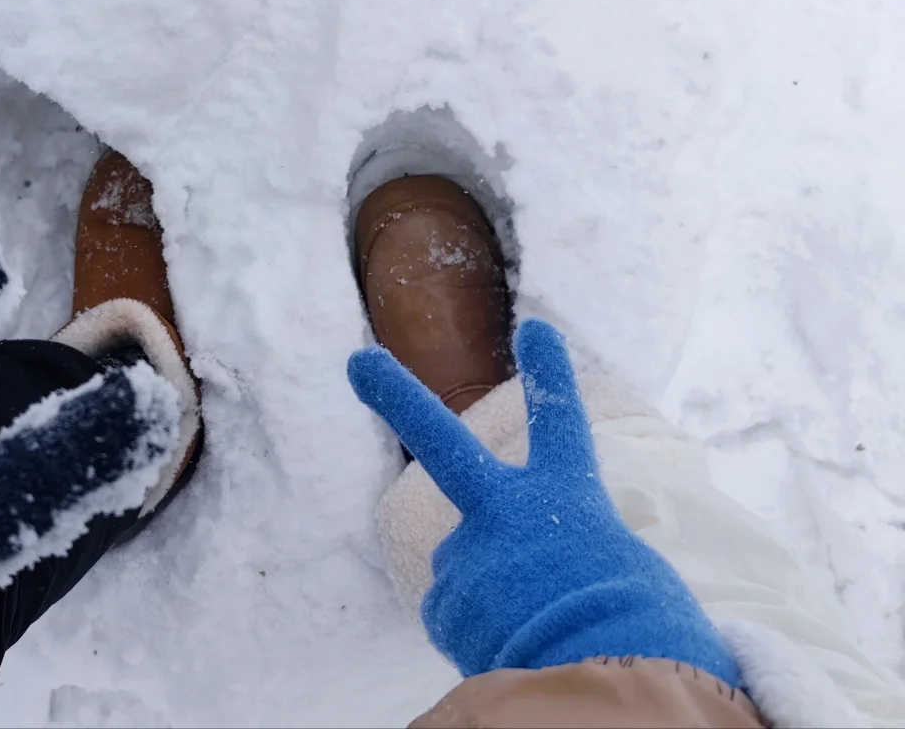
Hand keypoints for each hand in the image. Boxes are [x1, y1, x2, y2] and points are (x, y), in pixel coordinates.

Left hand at [348, 319, 739, 685]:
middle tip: (359, 361)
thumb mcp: (623, 574)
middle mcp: (508, 511)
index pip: (562, 423)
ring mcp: (469, 551)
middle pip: (441, 439)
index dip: (549, 376)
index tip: (535, 328)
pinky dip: (482, 641)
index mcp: (570, 497)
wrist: (614, 678)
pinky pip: (458, 621)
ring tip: (540, 635)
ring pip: (468, 570)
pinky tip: (516, 655)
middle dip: (397, 395)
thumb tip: (523, 579)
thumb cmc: (645, 633)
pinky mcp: (444, 601)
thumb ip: (562, 554)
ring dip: (494, 601)